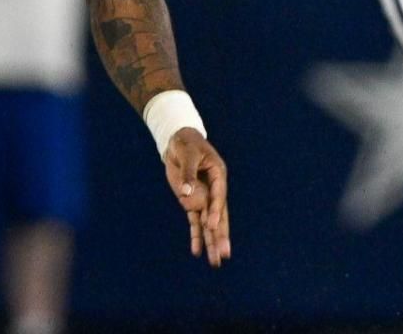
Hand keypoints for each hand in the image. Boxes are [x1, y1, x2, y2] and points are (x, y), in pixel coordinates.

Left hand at [163, 128, 230, 266]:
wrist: (178, 142)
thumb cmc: (186, 143)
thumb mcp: (188, 153)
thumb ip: (188, 173)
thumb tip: (186, 192)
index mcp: (218, 175)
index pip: (218, 196)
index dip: (215, 211)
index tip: (210, 225)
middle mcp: (214, 190)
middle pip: (219, 216)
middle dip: (220, 236)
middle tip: (224, 255)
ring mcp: (203, 198)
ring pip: (209, 224)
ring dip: (211, 242)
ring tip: (215, 262)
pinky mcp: (191, 202)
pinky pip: (194, 222)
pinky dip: (196, 237)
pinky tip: (197, 252)